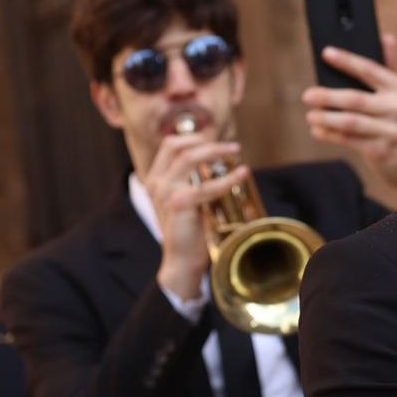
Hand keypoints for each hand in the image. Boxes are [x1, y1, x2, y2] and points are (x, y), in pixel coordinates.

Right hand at [143, 129, 247, 301]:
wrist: (181, 259)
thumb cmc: (189, 229)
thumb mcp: (187, 198)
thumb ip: (192, 179)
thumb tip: (215, 156)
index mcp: (155, 179)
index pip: (170, 145)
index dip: (193, 137)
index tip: (215, 138)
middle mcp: (156, 182)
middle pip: (180, 147)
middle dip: (208, 142)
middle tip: (233, 146)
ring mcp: (165, 191)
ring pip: (190, 158)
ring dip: (216, 151)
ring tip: (236, 152)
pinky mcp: (179, 203)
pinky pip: (206, 185)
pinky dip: (227, 178)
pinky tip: (242, 174)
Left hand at [302, 33, 396, 200]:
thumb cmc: (396, 122)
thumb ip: (388, 68)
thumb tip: (386, 37)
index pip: (371, 69)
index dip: (347, 61)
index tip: (326, 53)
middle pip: (356, 99)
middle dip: (328, 96)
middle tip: (307, 95)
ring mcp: (393, 131)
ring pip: (351, 122)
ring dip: (326, 118)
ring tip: (310, 115)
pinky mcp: (382, 150)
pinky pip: (349, 140)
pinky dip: (330, 134)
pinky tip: (318, 130)